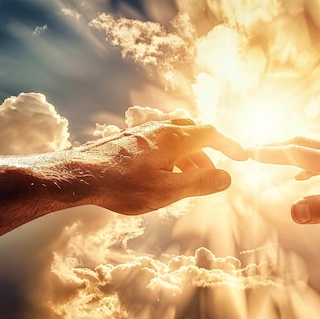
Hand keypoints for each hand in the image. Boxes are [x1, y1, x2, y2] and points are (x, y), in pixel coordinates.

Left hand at [76, 120, 247, 214]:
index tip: (242, 158)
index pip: (211, 133)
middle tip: (211, 176)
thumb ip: (200, 184)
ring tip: (188, 179)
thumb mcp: (167, 191)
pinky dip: (173, 153)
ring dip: (190, 155)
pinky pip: (161, 139)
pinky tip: (163, 172)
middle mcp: (161, 128)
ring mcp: (144, 130)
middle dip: (208, 153)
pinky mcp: (130, 138)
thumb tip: (227, 178)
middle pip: (195, 132)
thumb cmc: (121, 185)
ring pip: (177, 136)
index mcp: (174, 138)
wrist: (77, 175)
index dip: (230, 145)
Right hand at [248, 137, 319, 223]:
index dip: (269, 152)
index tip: (249, 150)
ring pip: (312, 145)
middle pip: (299, 143)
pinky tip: (305, 172)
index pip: (293, 153)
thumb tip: (293, 211)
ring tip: (273, 157)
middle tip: (254, 149)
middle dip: (274, 147)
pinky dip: (307, 158)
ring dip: (289, 150)